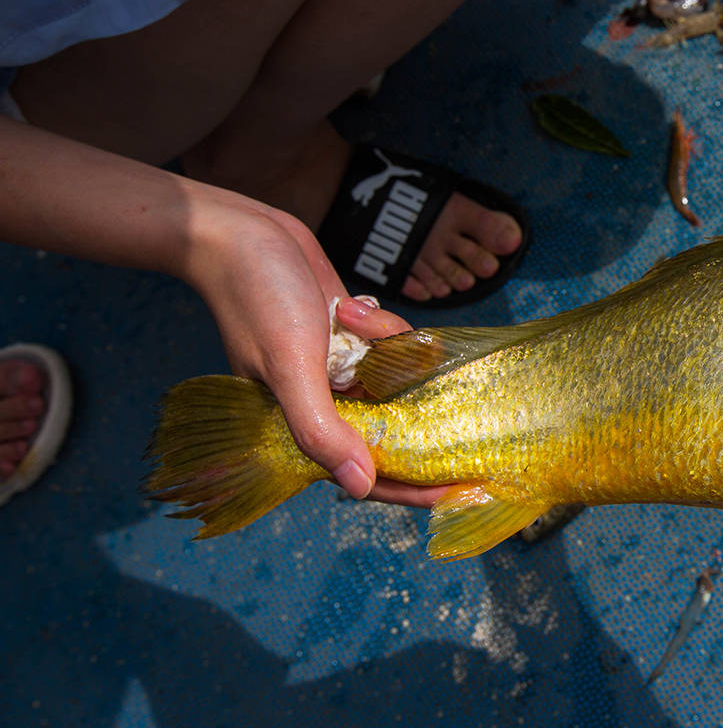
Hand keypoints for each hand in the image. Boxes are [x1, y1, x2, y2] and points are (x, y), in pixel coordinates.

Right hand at [185, 203, 444, 506]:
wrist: (244, 234)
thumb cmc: (256, 298)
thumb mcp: (290, 365)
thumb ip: (320, 429)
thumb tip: (359, 487)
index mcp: (303, 424)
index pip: (366, 472)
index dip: (412, 488)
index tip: (461, 493)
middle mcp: (326, 404)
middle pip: (392, 432)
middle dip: (422, 420)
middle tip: (472, 427)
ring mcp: (342, 371)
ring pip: (398, 382)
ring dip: (391, 351)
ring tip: (349, 316)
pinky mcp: (352, 340)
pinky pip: (392, 347)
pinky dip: (384, 329)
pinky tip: (350, 306)